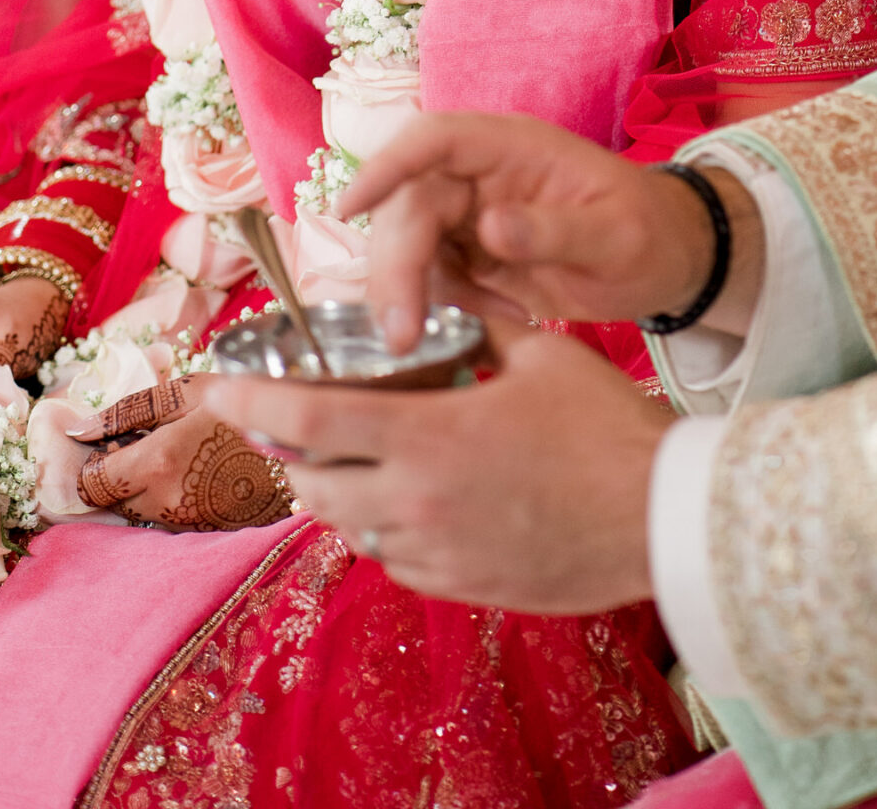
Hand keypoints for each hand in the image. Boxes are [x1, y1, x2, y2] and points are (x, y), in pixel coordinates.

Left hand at [75, 376, 292, 531]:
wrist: (309, 445)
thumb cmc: (248, 406)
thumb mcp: (191, 392)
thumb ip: (130, 410)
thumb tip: (77, 429)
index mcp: (157, 463)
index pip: (90, 484)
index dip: (89, 463)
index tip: (104, 442)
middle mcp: (164, 502)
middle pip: (110, 501)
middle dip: (115, 473)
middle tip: (141, 441)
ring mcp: (185, 524)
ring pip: (135, 511)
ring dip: (140, 486)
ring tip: (174, 452)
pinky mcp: (202, 533)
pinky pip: (164, 519)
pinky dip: (165, 498)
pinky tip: (191, 471)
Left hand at [206, 322, 669, 611]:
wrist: (659, 518)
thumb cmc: (605, 428)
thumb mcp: (540, 354)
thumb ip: (479, 325)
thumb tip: (444, 292)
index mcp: (426, 439)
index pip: (308, 423)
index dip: (252, 405)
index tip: (217, 389)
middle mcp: (414, 503)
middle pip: (314, 486)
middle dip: (295, 453)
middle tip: (298, 422)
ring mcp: (435, 553)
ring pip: (351, 527)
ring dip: (342, 491)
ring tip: (360, 456)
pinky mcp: (460, 585)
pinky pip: (396, 557)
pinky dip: (388, 526)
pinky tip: (419, 498)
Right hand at [339, 111, 763, 351]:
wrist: (667, 261)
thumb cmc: (648, 232)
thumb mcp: (615, 234)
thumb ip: (555, 230)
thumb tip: (489, 228)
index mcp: (511, 148)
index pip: (432, 139)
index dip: (386, 166)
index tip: (350, 208)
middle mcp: (479, 175)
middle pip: (407, 206)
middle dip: (395, 269)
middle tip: (401, 336)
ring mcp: (470, 216)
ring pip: (408, 247)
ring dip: (411, 296)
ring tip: (447, 338)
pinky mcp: (471, 257)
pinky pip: (433, 280)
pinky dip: (448, 309)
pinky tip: (499, 321)